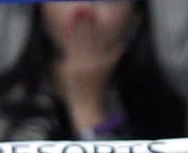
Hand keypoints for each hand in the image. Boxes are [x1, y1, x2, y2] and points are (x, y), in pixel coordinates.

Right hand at [50, 5, 128, 122]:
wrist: (87, 106)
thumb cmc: (74, 89)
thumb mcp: (65, 72)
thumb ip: (68, 55)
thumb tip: (68, 37)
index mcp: (73, 65)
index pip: (73, 42)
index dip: (74, 28)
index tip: (73, 16)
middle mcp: (85, 65)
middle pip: (85, 40)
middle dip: (85, 25)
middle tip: (85, 10)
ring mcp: (97, 68)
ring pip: (98, 45)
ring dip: (99, 31)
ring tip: (98, 18)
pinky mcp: (107, 71)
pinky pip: (112, 58)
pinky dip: (116, 51)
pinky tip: (122, 43)